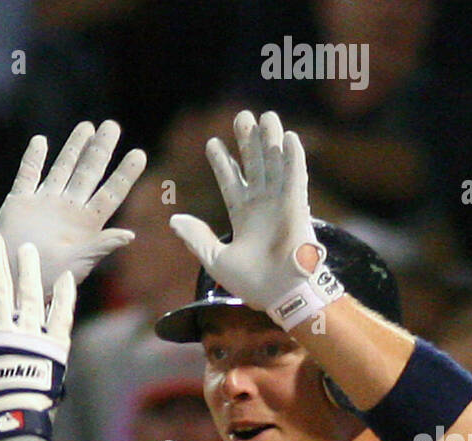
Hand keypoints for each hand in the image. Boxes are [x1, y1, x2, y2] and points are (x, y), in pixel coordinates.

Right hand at [0, 120, 145, 295]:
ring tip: (87, 126)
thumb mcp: (79, 264)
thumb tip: (130, 235)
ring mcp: (45, 204)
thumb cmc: (49, 279)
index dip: (124, 174)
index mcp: (86, 225)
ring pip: (62, 169)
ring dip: (73, 148)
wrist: (12, 283)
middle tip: (112, 126)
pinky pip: (27, 176)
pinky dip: (33, 159)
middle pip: (88, 173)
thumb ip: (101, 246)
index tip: (139, 154)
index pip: (110, 194)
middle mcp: (68, 210)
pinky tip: (40, 141)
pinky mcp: (20, 203)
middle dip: (100, 150)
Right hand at [0, 233, 75, 440]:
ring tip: (27, 249)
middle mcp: (4, 330)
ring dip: (28, 270)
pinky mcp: (55, 346)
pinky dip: (63, 296)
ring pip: (30, 294)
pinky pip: (61, 315)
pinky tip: (64, 277)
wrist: (10, 422)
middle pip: (0, 287)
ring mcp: (31, 336)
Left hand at [170, 110, 339, 328]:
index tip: (212, 142)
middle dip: (248, 141)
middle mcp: (263, 206)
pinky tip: (289, 136)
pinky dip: (294, 157)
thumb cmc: (250, 283)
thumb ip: (196, 237)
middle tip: (242, 116)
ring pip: (275, 165)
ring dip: (270, 141)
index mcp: (243, 217)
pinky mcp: (298, 207)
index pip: (231, 182)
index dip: (222, 162)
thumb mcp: (214, 259)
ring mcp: (281, 204)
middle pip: (254, 165)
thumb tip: (173, 220)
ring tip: (265, 116)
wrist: (278, 294)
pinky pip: (296, 177)